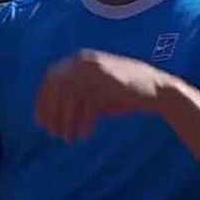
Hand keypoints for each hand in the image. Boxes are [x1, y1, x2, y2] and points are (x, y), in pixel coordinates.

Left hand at [35, 50, 175, 143]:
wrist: (158, 90)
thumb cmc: (122, 95)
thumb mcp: (93, 92)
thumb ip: (71, 98)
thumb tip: (46, 117)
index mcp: (79, 60)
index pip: (50, 78)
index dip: (42, 101)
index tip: (41, 123)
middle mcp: (85, 61)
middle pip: (56, 88)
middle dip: (51, 114)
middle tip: (54, 134)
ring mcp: (97, 70)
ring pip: (69, 97)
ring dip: (66, 122)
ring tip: (68, 139)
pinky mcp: (109, 82)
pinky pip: (87, 105)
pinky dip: (83, 123)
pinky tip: (84, 136)